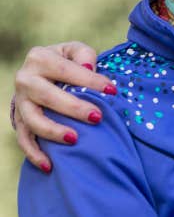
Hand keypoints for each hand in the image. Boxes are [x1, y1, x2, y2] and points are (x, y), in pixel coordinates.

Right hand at [13, 42, 115, 171]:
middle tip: (97, 117)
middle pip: (47, 96)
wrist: (42, 72)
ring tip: (75, 139)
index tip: (112, 91)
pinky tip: (49, 165)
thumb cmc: (66, 61)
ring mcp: (19, 101)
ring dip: (53, 131)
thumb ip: (84, 55)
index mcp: (40, 58)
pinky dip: (34, 154)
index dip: (90, 80)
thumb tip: (89, 69)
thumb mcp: (75, 51)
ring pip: (32, 120)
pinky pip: (23, 139)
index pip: (66, 70)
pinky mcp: (18, 119)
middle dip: (73, 108)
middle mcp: (25, 79)